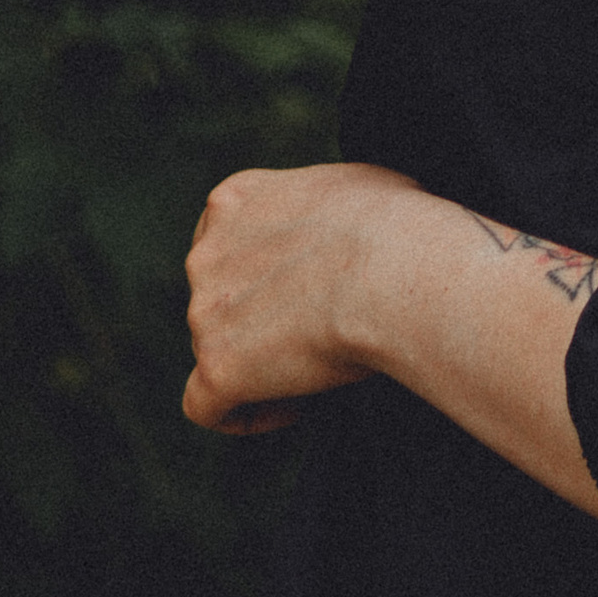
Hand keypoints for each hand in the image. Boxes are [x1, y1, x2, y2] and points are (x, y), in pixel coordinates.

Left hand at [182, 158, 417, 434]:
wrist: (391, 269)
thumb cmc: (393, 224)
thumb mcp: (348, 183)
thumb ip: (315, 206)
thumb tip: (338, 230)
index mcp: (235, 201)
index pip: (225, 242)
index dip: (260, 272)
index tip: (302, 289)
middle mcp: (207, 253)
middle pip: (216, 298)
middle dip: (259, 319)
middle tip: (316, 330)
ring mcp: (204, 313)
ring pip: (216, 351)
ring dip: (260, 364)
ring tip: (321, 368)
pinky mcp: (217, 369)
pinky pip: (206, 406)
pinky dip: (242, 414)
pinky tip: (294, 407)